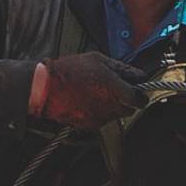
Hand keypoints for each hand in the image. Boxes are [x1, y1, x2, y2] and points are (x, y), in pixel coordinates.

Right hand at [30, 52, 147, 129]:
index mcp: (114, 87)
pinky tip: (87, 101)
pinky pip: (102, 120)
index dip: (140, 96)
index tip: (138, 92)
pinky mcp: (89, 125)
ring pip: (115, 115)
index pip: (139, 99)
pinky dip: (99, 112)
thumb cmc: (70, 70)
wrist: (45, 87)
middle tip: (114, 90)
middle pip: (129, 109)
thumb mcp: (98, 59)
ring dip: (112, 106)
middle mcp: (109, 105)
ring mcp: (99, 117)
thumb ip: (122, 68)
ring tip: (96, 94)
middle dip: (126, 101)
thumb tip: (139, 75)